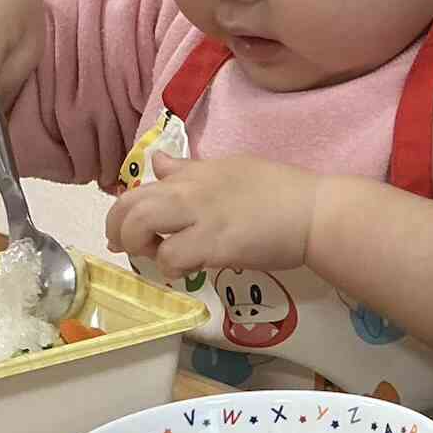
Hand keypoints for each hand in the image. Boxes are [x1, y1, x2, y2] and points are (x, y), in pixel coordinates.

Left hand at [105, 152, 319, 279]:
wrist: (315, 211)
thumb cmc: (282, 191)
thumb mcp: (231, 169)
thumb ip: (191, 170)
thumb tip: (159, 163)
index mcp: (196, 172)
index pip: (142, 184)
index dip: (124, 209)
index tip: (126, 227)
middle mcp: (191, 189)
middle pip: (129, 204)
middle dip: (117, 229)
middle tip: (128, 246)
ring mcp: (200, 215)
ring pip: (139, 226)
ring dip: (138, 246)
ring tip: (158, 256)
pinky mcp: (214, 243)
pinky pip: (171, 256)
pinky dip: (169, 267)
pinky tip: (185, 268)